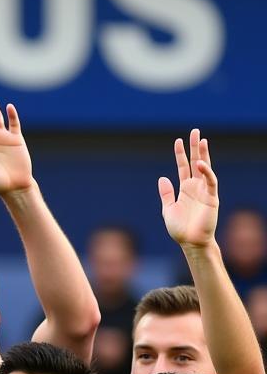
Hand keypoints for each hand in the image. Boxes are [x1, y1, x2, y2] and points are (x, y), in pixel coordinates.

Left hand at [159, 129, 218, 249]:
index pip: (183, 167)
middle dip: (195, 147)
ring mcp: (205, 191)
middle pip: (196, 162)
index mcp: (185, 189)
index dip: (181, 154)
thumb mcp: (168, 209)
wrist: (190, 243)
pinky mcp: (212, 197)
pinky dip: (206, 172)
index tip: (177, 141)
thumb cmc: (180, 229)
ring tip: (201, 140)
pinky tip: (200, 163)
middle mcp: (196, 187)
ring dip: (203, 154)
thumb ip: (166, 194)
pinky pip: (211, 182)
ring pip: (205, 168)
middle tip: (194, 131)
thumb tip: (162, 177)